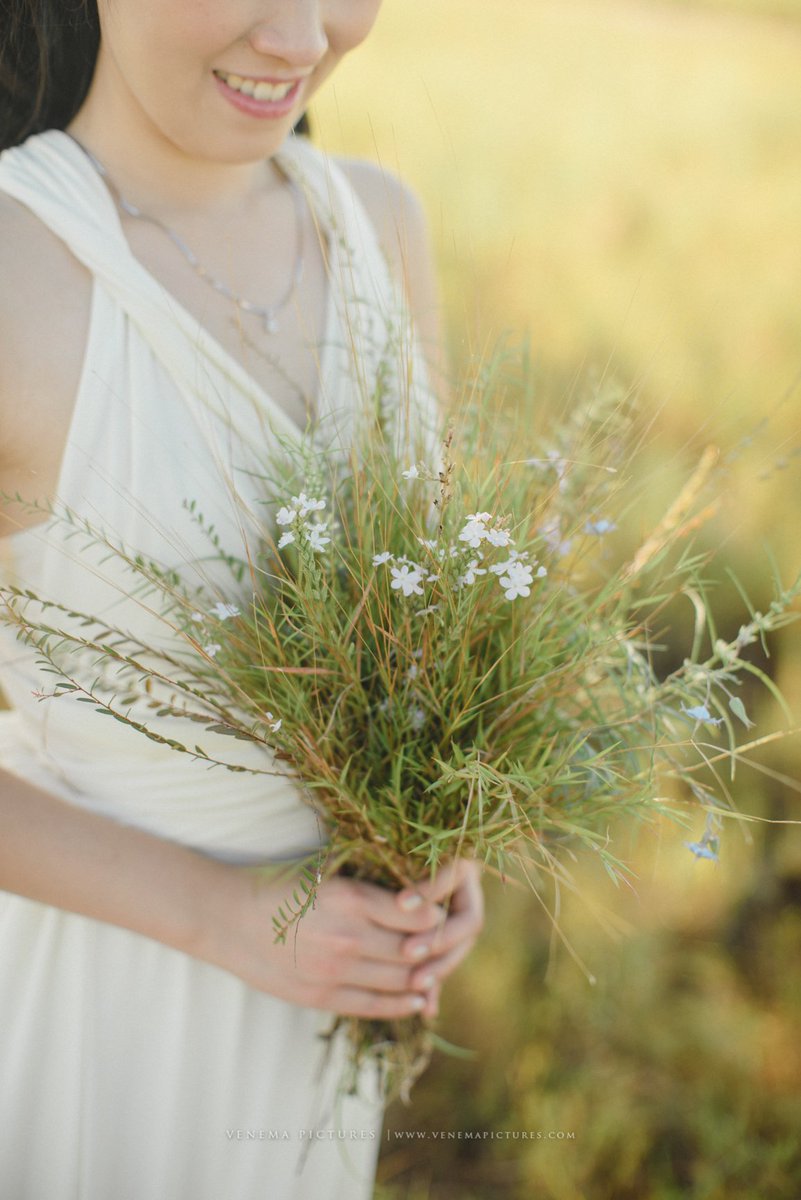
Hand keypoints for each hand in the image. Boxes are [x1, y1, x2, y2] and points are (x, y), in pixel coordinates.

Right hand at [200, 858, 483, 1020]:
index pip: (417, 914)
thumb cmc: (279, 887)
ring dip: (424, 979)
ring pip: (398, 980)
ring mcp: (335, 970)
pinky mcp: (321, 995)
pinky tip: (417, 1000)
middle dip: (437, 951)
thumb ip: (368, 891)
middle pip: (413, 950)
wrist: (227, 917)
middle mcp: (347, 935)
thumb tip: (415, 901)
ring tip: (437, 974)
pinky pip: (374, 1005)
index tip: (444, 914)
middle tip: (451, 947)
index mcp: (351, 897)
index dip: (437, 918)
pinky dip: (402, 1004)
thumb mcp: (327, 876)